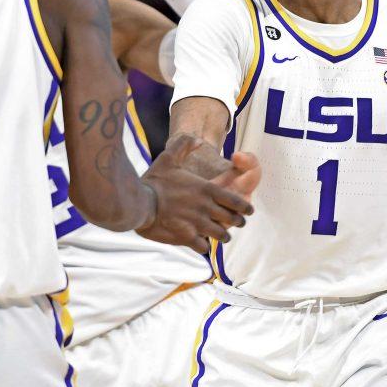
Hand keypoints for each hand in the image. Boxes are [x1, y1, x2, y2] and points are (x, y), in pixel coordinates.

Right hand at [137, 135, 257, 252]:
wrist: (138, 204)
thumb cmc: (153, 182)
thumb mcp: (168, 158)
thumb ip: (183, 146)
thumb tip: (196, 139)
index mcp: (206, 190)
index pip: (237, 201)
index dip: (245, 207)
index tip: (248, 211)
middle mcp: (206, 208)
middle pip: (233, 220)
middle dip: (237, 222)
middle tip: (236, 223)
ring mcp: (197, 224)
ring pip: (222, 235)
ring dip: (222, 236)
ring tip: (221, 236)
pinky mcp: (186, 237)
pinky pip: (204, 247)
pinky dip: (203, 246)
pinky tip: (200, 243)